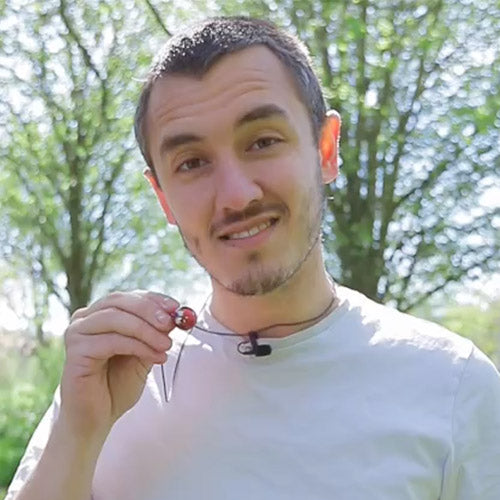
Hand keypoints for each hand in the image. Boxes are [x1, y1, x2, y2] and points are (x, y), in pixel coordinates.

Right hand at [60, 291, 177, 438]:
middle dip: (150, 310)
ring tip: (167, 345)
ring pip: (116, 318)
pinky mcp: (76, 352)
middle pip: (120, 302)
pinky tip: (156, 358)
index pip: (130, 297)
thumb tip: (176, 316)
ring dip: (146, 330)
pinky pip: (112, 341)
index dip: (154, 299)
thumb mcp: (143, 353)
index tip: (178, 307)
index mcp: (101, 314)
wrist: (96, 419)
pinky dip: (138, 346)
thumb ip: (154, 334)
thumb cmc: (117, 386)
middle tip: (171, 324)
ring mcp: (77, 333)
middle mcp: (85, 319)